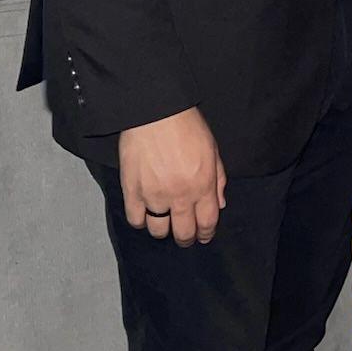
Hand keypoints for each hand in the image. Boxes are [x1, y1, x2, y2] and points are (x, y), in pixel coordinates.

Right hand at [119, 107, 226, 244]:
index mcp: (203, 186)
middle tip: (184, 236)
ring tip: (163, 223)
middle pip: (183, 233)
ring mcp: (154, 195)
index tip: (203, 236)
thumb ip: (218, 179)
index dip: (206, 234)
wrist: (155, 112)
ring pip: (158, 230)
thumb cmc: (186, 126)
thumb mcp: (212, 150)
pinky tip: (144, 214)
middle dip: (186, 238)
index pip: (207, 223)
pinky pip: (135, 219)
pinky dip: (140, 220)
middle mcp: (180, 196)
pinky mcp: (132, 190)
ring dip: (163, 230)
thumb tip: (219, 204)